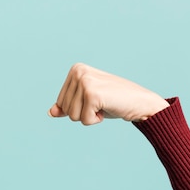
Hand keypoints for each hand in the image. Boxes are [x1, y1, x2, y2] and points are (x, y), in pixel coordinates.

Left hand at [48, 63, 169, 123]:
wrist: (139, 102)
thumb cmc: (113, 101)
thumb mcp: (86, 102)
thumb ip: (68, 105)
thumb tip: (50, 113)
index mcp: (75, 69)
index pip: (60, 102)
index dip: (77, 108)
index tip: (94, 100)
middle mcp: (78, 71)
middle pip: (65, 109)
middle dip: (82, 113)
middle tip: (101, 103)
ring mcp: (85, 81)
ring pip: (72, 116)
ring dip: (89, 117)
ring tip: (103, 105)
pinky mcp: (92, 94)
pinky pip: (83, 120)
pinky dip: (95, 120)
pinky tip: (107, 108)